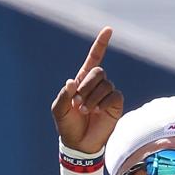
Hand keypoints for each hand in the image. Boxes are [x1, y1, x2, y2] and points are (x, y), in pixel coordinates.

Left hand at [52, 27, 123, 152]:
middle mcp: (96, 85)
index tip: (109, 29)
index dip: (101, 44)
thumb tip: (73, 82)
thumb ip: (64, 95)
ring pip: (105, 84)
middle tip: (77, 104)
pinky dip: (102, 103)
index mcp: (82, 82)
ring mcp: (107, 94)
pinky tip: (96, 112)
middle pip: (98, 71)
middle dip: (86, 86)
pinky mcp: (115, 104)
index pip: (94, 59)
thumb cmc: (68, 126)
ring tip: (84, 111)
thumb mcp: (59, 110)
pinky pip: (113, 95)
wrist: (79, 144)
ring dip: (92, 98)